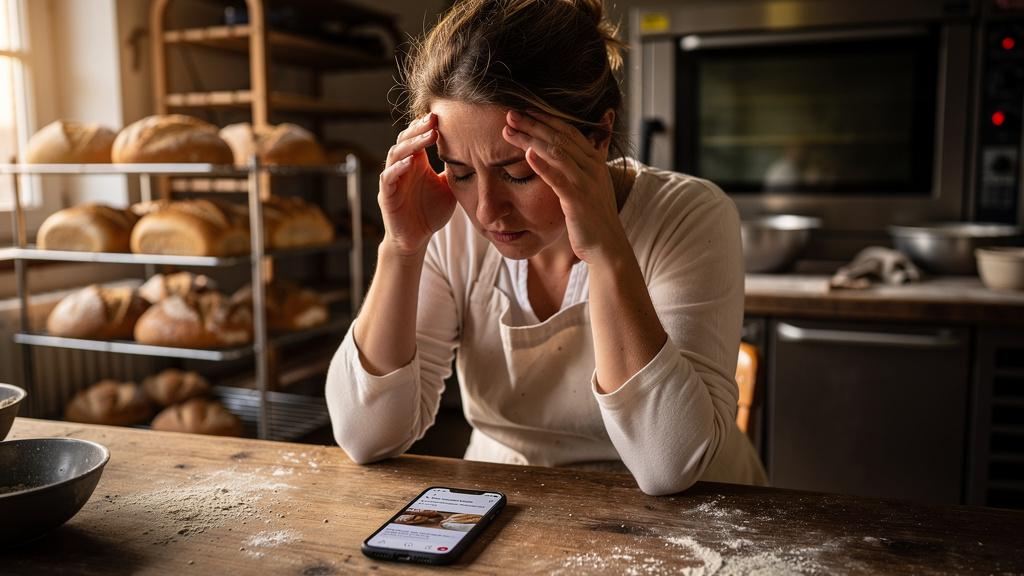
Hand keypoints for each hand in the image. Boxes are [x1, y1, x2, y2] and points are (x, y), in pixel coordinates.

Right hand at [379, 112, 455, 257]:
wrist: (417, 238)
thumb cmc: (431, 212)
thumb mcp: (449, 188)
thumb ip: (455, 171)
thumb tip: (475, 154)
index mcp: (417, 163)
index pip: (417, 137)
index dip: (426, 126)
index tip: (442, 116)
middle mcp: (402, 167)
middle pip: (406, 140)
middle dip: (419, 129)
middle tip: (434, 119)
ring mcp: (393, 180)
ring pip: (396, 154)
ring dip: (411, 144)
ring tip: (426, 136)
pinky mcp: (386, 196)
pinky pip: (388, 178)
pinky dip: (397, 169)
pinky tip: (409, 162)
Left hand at [502, 110, 627, 264]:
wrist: (607, 245)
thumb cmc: (595, 214)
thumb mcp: (597, 179)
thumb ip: (597, 150)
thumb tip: (607, 116)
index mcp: (594, 160)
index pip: (568, 130)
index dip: (546, 118)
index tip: (524, 110)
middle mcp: (592, 166)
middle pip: (559, 137)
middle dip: (533, 123)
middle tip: (509, 113)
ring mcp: (586, 182)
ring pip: (556, 152)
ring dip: (530, 139)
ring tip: (508, 130)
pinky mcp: (578, 200)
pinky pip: (558, 179)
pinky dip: (542, 165)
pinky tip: (526, 154)